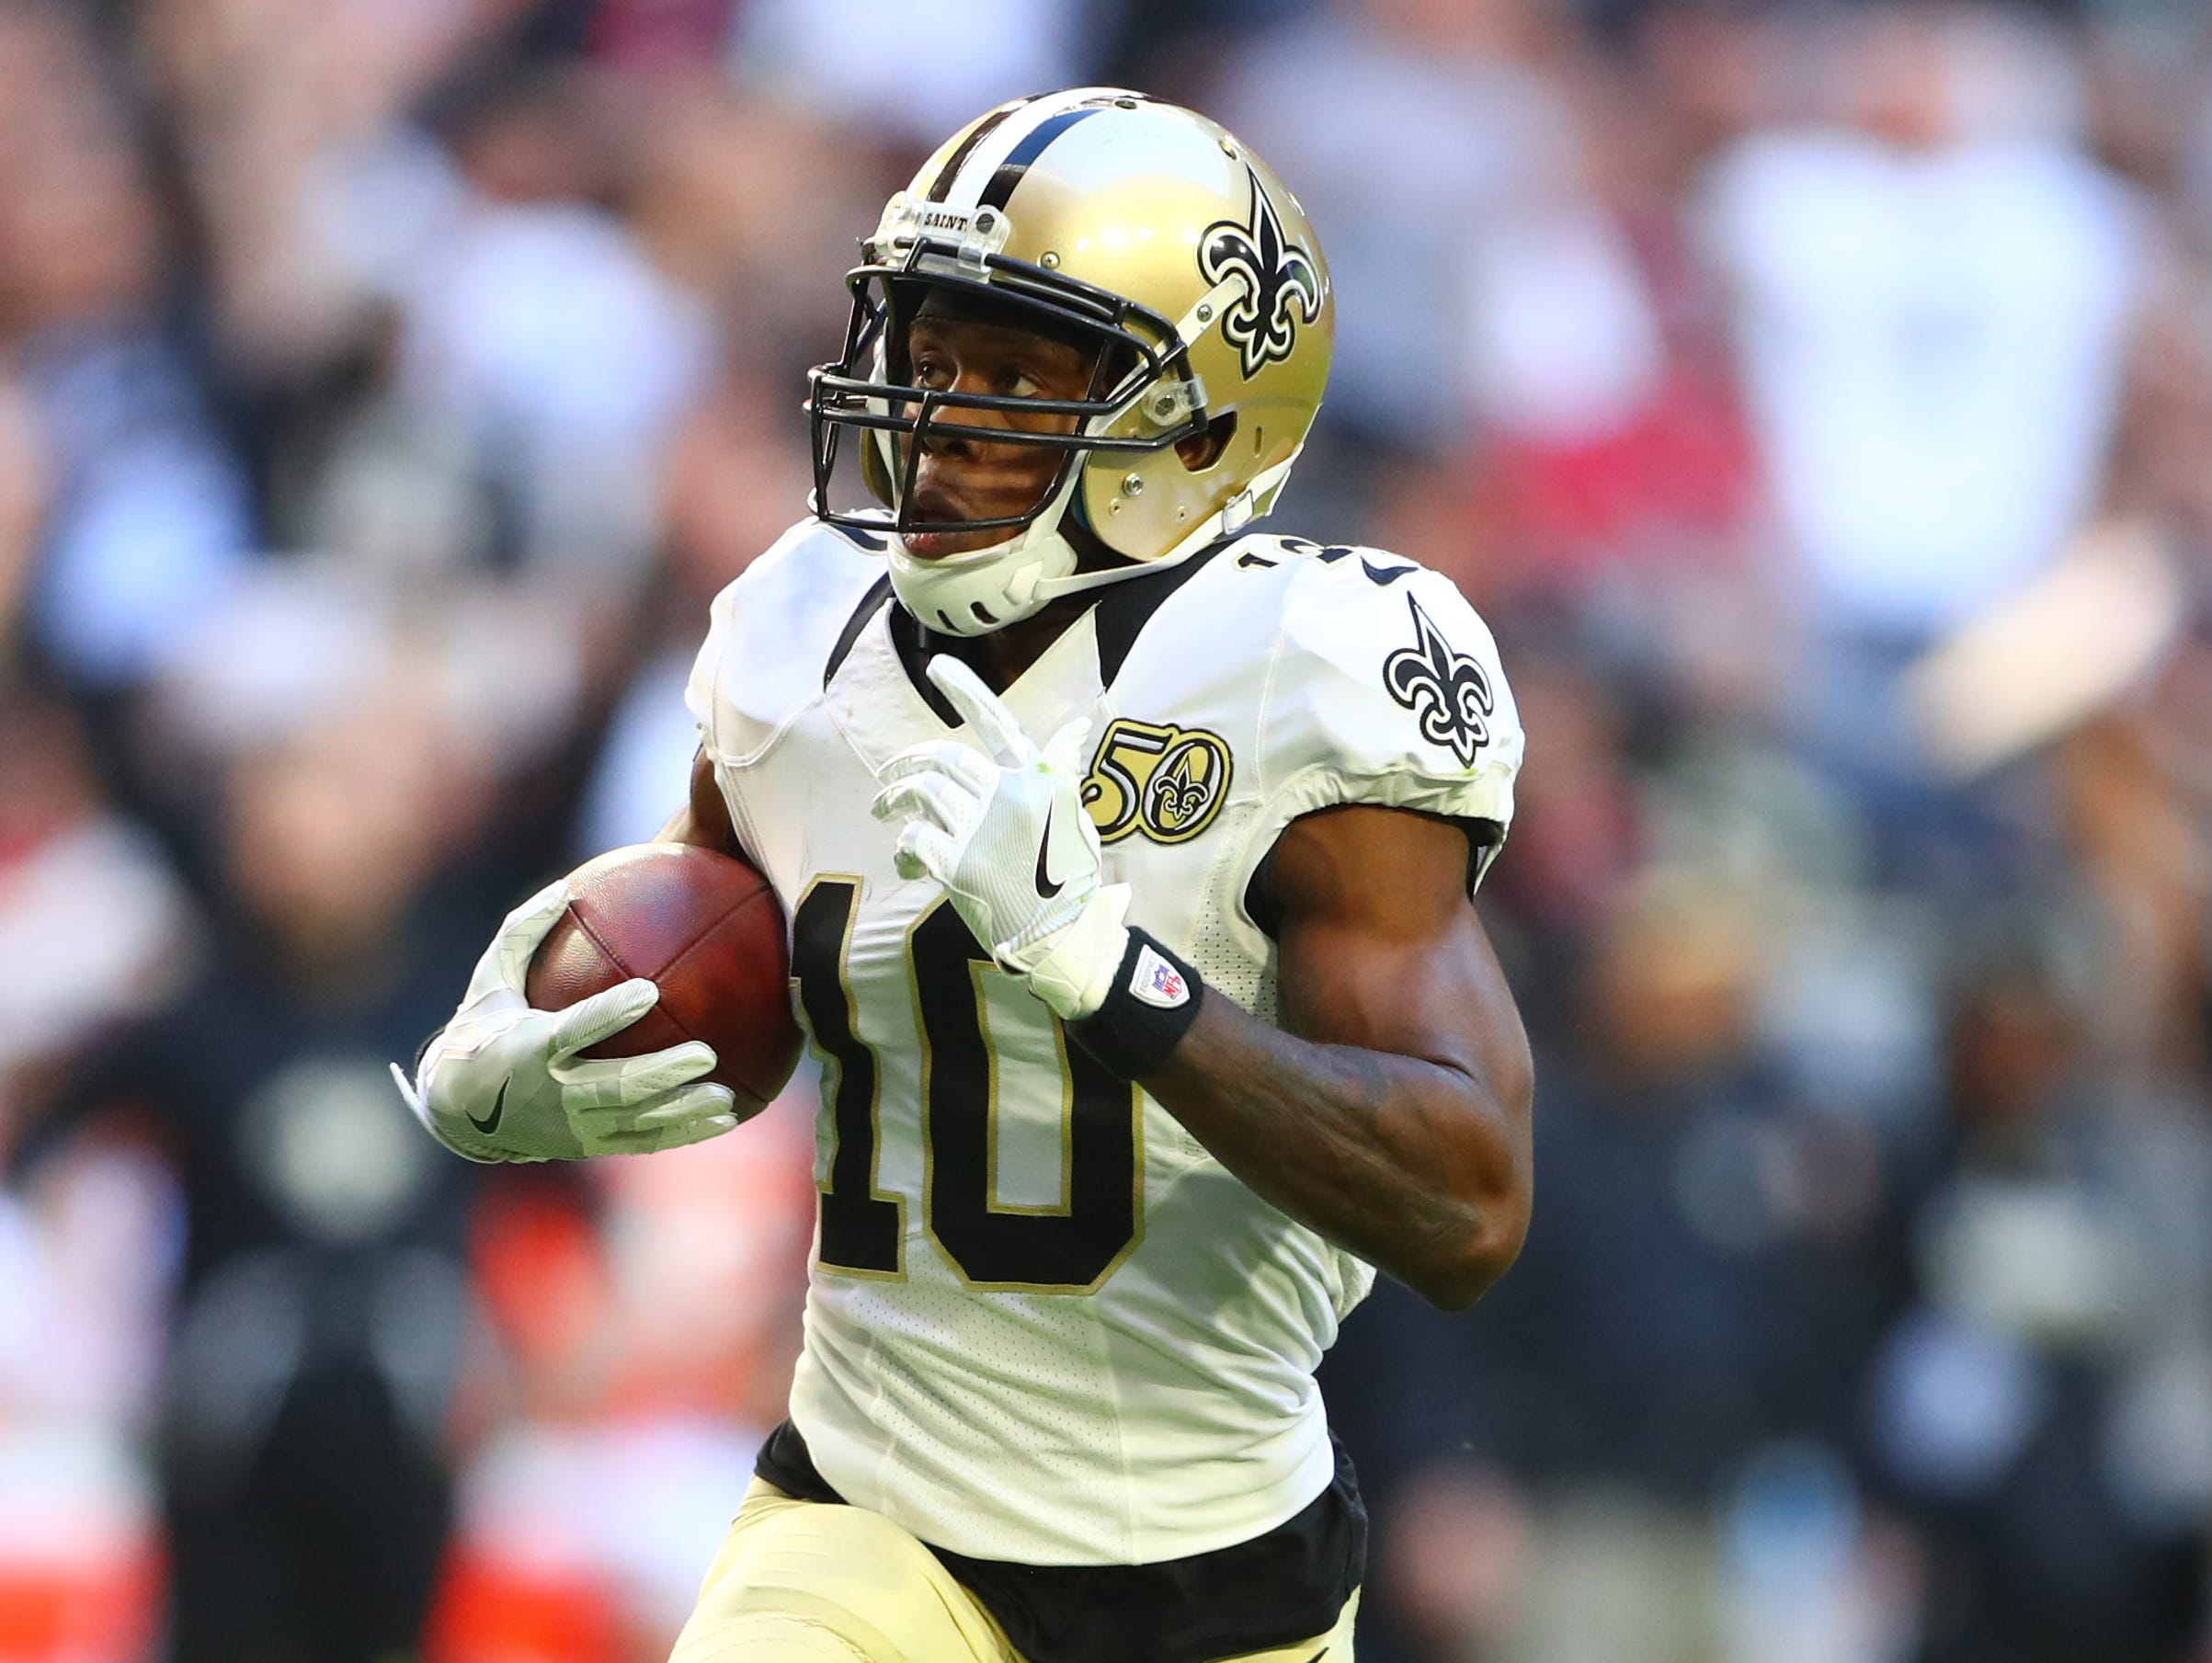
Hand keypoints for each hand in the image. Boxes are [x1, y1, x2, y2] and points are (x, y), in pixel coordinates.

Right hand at [392, 880, 737, 1161]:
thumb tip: (565, 888)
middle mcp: (552, 1093)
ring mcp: (572, 1126)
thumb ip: (523, 933)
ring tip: (725, 1098)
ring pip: (634, 1121)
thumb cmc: (481, 1030)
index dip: (610, 1013)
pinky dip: (682, 1132)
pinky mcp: (588, 1144)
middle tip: (707, 1053)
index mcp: (529, 1048)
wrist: (456, 1111)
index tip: (649, 991)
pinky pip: (641, 1141)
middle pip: (614, 1087)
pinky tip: (723, 1119)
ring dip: (682, 1111)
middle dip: (661, 1073)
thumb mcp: (489, 980)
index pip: (574, 1030)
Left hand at [871, 656, 1130, 1019]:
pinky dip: (903, 849)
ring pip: (919, 793)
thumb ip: (1064, 767)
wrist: (1063, 937)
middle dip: (906, 765)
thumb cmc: (1070, 878)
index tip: (938, 667)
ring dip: (893, 802)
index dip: (967, 691)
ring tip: (884, 814)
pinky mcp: (957, 865)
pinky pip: (912, 840)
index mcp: (1038, 781)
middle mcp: (1010, 796)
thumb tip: (1079, 721)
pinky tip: (908, 864)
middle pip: (943, 759)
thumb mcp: (1076, 815)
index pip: (998, 723)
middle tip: (889, 781)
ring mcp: (982, 830)